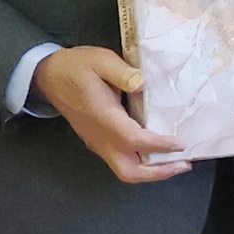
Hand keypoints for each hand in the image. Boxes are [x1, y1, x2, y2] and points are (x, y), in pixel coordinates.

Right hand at [37, 45, 190, 181]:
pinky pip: (121, 161)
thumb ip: (122, 72)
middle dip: (158, 173)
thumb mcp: (100, 60)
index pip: (133, 140)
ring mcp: (98, 142)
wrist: (49, 77)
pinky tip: (158, 151)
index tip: (180, 143)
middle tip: (183, 163)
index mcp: (103, 117)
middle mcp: (100, 137)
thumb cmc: (76, 67)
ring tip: (176, 161)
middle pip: (128, 171)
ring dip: (152, 171)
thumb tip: (141, 83)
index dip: (158, 144)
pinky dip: (142, 163)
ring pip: (125, 170)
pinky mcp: (98, 141)